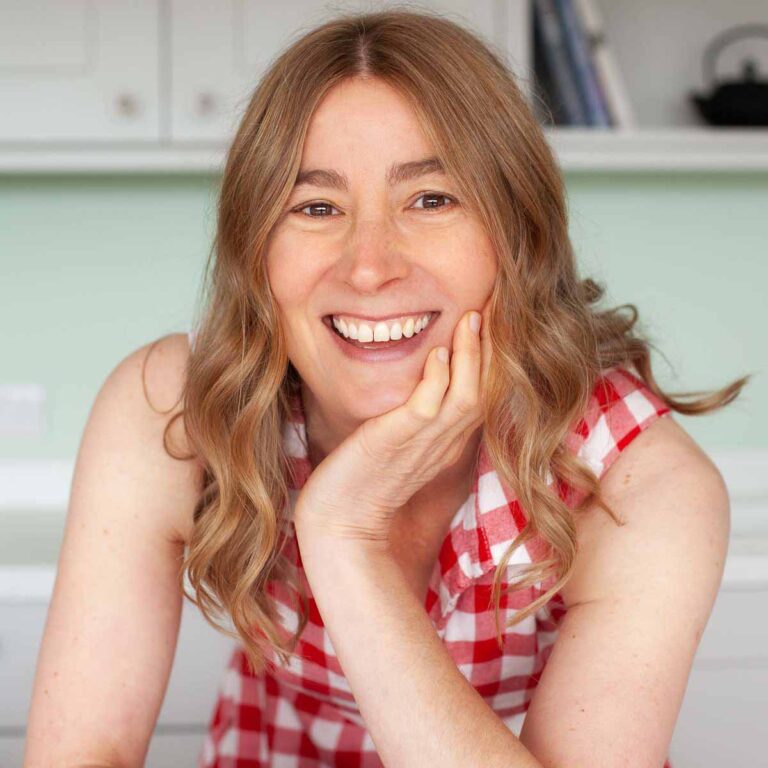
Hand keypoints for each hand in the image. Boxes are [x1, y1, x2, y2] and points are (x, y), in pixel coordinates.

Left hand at [293, 299, 491, 548]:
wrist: (340, 522)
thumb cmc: (363, 481)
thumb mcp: (397, 445)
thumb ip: (414, 419)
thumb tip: (421, 384)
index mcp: (447, 443)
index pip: (480, 396)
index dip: (489, 361)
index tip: (490, 324)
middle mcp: (444, 443)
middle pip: (483, 392)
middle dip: (490, 350)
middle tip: (490, 310)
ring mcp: (424, 444)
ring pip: (465, 396)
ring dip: (471, 356)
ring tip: (472, 319)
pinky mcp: (397, 441)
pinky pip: (427, 407)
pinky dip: (437, 379)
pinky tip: (438, 354)